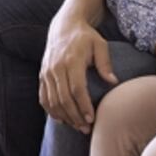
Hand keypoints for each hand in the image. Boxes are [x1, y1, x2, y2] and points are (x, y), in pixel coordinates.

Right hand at [38, 13, 117, 132]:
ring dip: (64, 116)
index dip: (83, 105)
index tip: (92, 118)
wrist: (64, 27)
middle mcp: (56, 68)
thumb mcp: (100, 45)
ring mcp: (47, 72)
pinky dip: (51, 111)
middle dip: (75, 116)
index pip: (76, 88)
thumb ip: (105, 63)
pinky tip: (62, 119)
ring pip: (52, 101)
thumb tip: (113, 81)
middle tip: (86, 128)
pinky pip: (43, 98)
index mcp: (71, 60)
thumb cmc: (86, 37)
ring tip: (77, 126)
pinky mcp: (42, 75)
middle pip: (63, 99)